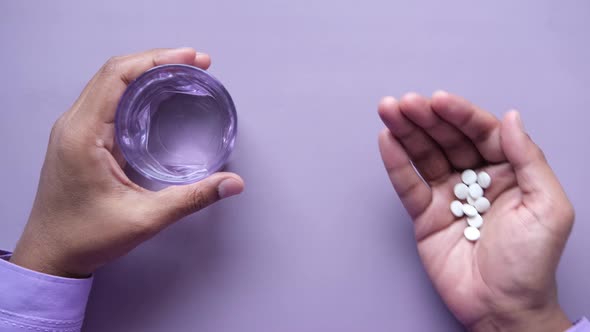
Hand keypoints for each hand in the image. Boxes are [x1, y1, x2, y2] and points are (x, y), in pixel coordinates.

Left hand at [10, 48, 243, 277]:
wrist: (51, 255)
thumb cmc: (85, 237)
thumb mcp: (144, 219)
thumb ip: (191, 198)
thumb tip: (231, 184)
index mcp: (83, 135)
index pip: (117, 76)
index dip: (156, 60)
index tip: (189, 59)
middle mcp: (74, 124)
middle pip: (115, 72)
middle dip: (158, 62)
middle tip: (195, 64)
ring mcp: (74, 129)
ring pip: (110, 83)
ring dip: (146, 73)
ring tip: (182, 74)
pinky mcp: (80, 138)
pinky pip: (108, 100)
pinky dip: (135, 91)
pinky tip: (158, 97)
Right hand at [378, 92, 573, 331]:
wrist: (502, 307)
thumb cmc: (531, 263)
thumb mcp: (547, 207)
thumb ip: (529, 159)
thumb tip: (511, 119)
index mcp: (508, 172)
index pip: (481, 133)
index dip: (460, 115)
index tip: (439, 100)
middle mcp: (475, 179)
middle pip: (447, 139)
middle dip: (425, 118)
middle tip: (405, 103)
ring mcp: (448, 196)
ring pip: (424, 156)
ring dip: (405, 132)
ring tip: (388, 111)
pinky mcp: (425, 215)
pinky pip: (409, 185)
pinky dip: (396, 163)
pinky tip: (387, 140)